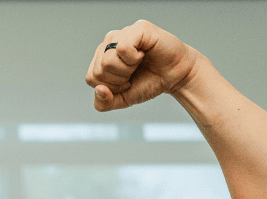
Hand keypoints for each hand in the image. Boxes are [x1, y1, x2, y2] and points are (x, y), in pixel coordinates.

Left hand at [86, 20, 202, 111]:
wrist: (175, 76)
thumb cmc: (149, 82)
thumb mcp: (123, 99)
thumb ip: (105, 103)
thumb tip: (99, 90)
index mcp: (101, 56)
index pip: (92, 78)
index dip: (111, 87)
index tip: (126, 81)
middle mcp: (109, 41)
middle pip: (100, 70)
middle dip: (119, 79)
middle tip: (134, 72)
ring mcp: (123, 32)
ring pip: (108, 60)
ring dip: (127, 70)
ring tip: (139, 63)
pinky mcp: (138, 27)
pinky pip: (122, 49)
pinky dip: (134, 59)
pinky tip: (144, 54)